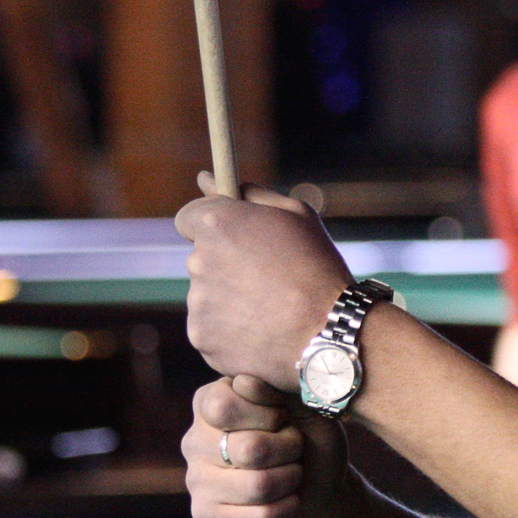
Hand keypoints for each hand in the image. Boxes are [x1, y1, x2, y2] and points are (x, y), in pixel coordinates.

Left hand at [176, 174, 355, 391]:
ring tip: (271, 307)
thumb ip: (248, 194)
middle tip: (267, 277)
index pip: (188, 218)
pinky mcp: (202, 339)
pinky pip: (212, 329)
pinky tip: (264, 329)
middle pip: (201, 259)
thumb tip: (206, 179)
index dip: (210, 226)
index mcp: (217, 224)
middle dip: (226, 264)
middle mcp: (198, 262)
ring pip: (207, 296)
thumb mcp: (296, 215)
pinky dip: (231, 330)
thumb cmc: (318, 266)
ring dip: (230, 298)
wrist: (329, 330)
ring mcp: (198, 304)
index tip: (231, 238)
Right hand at [184, 376, 355, 517]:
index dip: (268, 415)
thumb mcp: (302, 403)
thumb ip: (274, 386)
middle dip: (289, 449)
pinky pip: (258, 517)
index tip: (285, 418)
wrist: (321, 490)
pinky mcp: (206, 517)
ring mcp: (196, 481)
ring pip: (257, 485)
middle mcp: (195, 440)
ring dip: (290, 479)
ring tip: (294, 473)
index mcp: (210, 401)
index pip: (223, 406)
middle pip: (248, 449)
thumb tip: (243, 382)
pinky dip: (286, 509)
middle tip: (297, 448)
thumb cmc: (309, 439)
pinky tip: (289, 502)